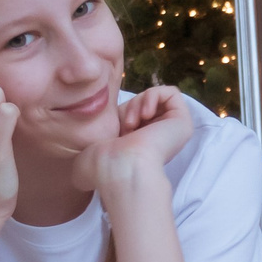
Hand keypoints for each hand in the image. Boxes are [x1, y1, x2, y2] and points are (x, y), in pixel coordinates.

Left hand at [74, 85, 194, 199]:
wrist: (119, 167)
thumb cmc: (101, 166)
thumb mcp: (89, 151)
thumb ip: (90, 150)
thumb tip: (78, 167)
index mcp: (140, 146)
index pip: (132, 115)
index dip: (121, 113)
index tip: (113, 130)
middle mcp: (158, 138)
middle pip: (145, 104)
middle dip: (131, 107)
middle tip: (125, 125)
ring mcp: (172, 130)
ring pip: (157, 98)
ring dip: (140, 103)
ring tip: (133, 122)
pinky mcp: (183, 121)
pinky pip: (171, 93)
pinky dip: (153, 96)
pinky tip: (144, 114)